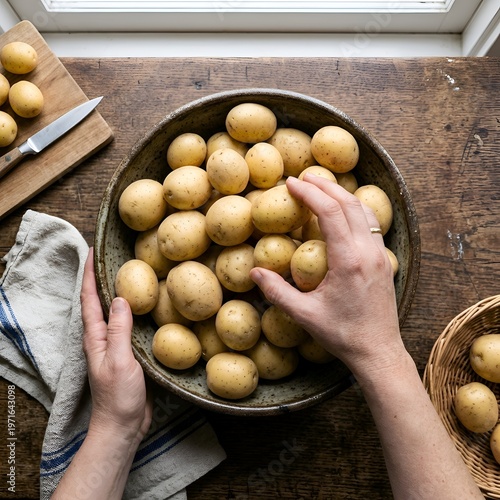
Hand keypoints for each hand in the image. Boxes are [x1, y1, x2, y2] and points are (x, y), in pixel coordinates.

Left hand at [81, 248, 151, 444]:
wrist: (123, 425)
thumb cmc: (118, 396)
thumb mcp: (119, 360)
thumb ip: (119, 330)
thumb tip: (122, 298)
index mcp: (96, 337)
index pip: (90, 299)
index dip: (90, 274)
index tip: (93, 251)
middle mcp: (104, 337)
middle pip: (101, 301)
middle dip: (104, 277)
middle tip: (115, 255)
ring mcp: (117, 345)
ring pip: (118, 311)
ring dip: (121, 291)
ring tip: (133, 272)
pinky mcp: (131, 352)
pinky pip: (132, 324)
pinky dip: (137, 310)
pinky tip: (149, 305)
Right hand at [250, 174, 403, 377]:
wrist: (379, 351)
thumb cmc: (342, 334)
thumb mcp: (304, 315)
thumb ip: (277, 292)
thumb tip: (255, 272)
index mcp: (349, 261)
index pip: (329, 213)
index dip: (309, 193)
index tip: (292, 183)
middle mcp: (368, 252)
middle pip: (349, 203)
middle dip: (325, 186)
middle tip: (304, 177)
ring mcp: (380, 255)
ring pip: (364, 211)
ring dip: (342, 194)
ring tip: (322, 187)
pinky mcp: (385, 261)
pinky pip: (371, 224)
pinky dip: (355, 209)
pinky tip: (343, 212)